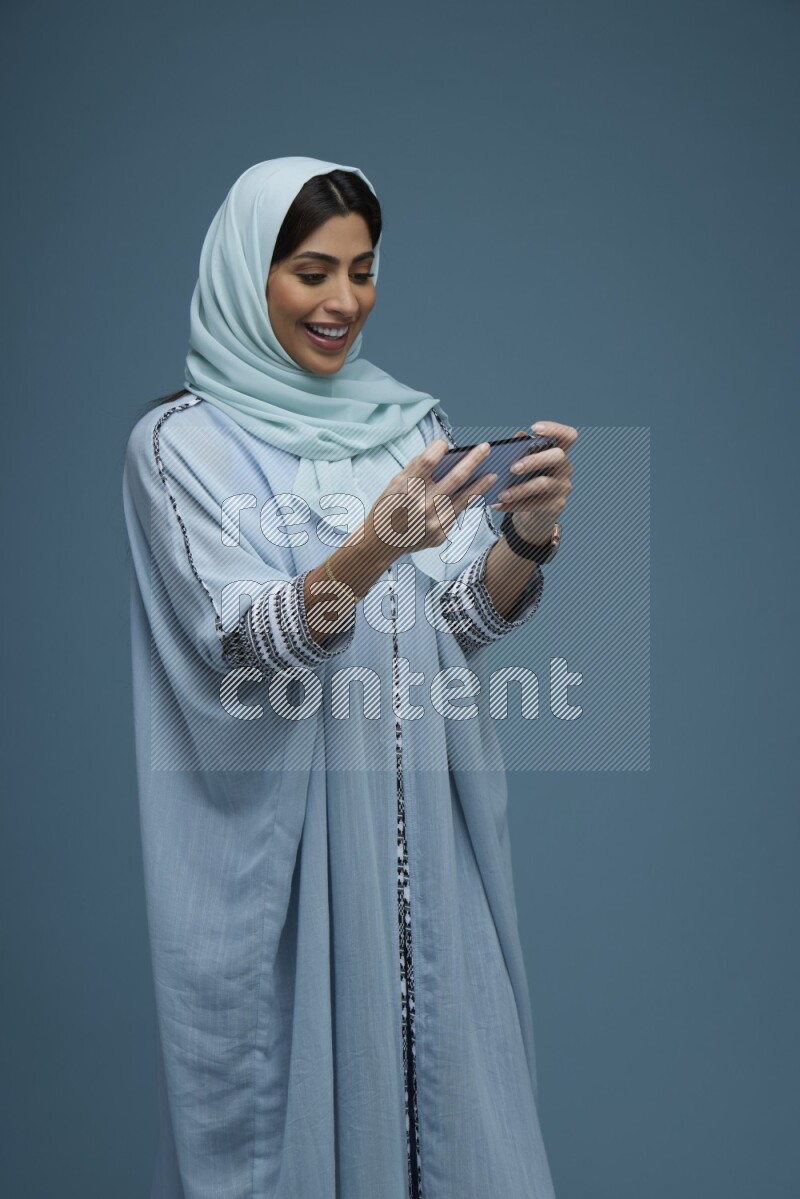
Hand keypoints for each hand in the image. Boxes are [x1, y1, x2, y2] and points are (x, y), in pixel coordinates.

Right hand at [363, 438, 497, 560]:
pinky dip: (467, 502)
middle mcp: (422, 505)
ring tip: (493, 474)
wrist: (381, 543)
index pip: (428, 461)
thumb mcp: (394, 483)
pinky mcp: (440, 534)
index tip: (445, 443)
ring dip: (481, 485)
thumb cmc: (389, 508)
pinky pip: (457, 513)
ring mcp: (433, 522)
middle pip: (455, 478)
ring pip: (464, 498)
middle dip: (474, 460)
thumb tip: (440, 451)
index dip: (439, 447)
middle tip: (486, 448)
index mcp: (407, 488)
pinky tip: (476, 494)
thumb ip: (416, 468)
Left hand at [493, 420, 577, 544]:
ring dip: (520, 488)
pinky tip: (499, 505)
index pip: (568, 436)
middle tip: (513, 468)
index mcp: (558, 452)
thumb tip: (518, 436)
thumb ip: (521, 450)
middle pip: (558, 456)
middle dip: (534, 459)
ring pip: (544, 483)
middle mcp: (565, 467)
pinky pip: (535, 504)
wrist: (535, 514)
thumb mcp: (525, 466)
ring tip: (502, 494)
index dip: (554, 429)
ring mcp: (562, 487)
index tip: (534, 427)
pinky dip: (514, 505)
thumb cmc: (528, 482)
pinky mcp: (556, 505)